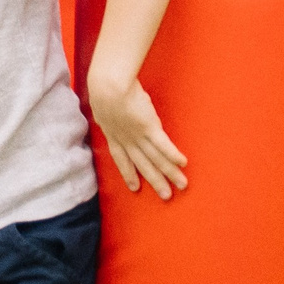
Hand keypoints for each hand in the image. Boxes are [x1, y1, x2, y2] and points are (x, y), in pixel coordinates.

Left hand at [89, 75, 186, 197]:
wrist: (109, 87)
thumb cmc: (103, 89)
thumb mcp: (101, 104)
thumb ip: (105, 113)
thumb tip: (103, 110)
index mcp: (113, 135)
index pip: (121, 159)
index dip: (128, 173)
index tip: (134, 187)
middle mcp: (127, 141)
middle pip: (143, 165)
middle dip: (156, 181)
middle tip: (166, 196)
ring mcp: (139, 136)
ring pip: (156, 159)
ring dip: (170, 173)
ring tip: (182, 185)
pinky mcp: (150, 128)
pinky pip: (163, 145)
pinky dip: (173, 155)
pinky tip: (183, 164)